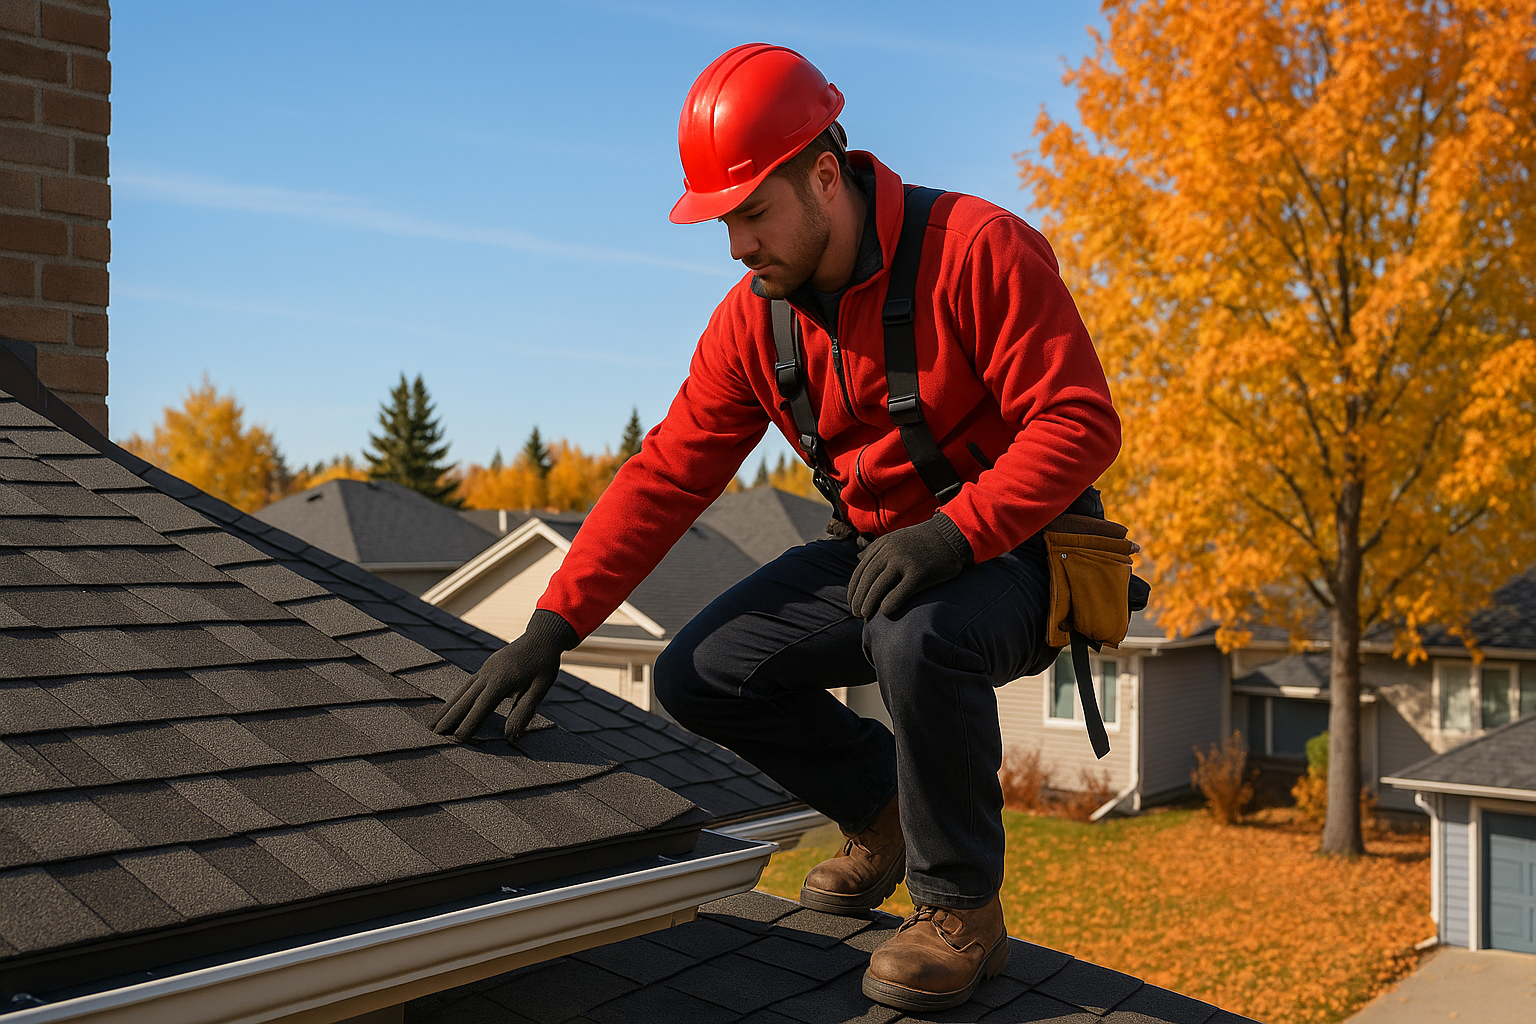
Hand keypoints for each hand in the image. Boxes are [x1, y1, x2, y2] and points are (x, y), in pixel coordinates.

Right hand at [432, 609, 577, 741]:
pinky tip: (450, 706)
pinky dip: (456, 697)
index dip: (468, 723)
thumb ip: (523, 712)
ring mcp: (485, 669)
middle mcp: (488, 674)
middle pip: (465, 699)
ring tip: (434, 724)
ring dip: (447, 708)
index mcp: (502, 680)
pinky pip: (467, 685)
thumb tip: (510, 737)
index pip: (481, 707)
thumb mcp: (540, 689)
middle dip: (449, 718)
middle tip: (434, 734)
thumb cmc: (543, 664)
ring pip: (462, 691)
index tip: (457, 739)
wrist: (542, 636)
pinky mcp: (486, 668)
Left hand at [847, 513, 972, 618]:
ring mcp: (904, 561)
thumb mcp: (897, 538)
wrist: (952, 534)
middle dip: (858, 597)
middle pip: (867, 579)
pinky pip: (899, 593)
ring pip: (878, 587)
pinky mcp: (919, 573)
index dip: (853, 587)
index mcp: (883, 544)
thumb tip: (858, 559)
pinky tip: (885, 613)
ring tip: (864, 615)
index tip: (851, 601)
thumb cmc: (924, 541)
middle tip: (855, 613)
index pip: (861, 569)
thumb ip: (879, 549)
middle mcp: (890, 551)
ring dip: (868, 603)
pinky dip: (889, 605)